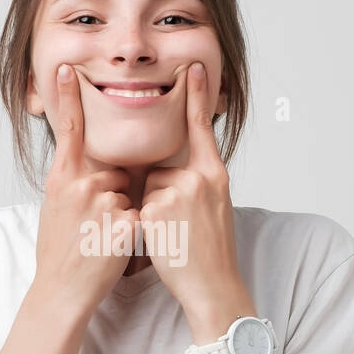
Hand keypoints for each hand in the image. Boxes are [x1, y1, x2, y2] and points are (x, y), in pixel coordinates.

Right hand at [32, 63, 140, 315]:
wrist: (61, 291)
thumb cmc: (58, 253)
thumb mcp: (55, 210)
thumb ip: (72, 184)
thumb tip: (89, 170)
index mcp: (62, 179)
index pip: (68, 131)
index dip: (68, 99)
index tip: (67, 69)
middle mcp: (81, 185)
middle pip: (116, 173)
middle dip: (115, 196)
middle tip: (93, 228)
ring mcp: (102, 204)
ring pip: (130, 197)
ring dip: (124, 217)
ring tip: (100, 242)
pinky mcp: (123, 224)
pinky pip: (140, 217)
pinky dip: (134, 234)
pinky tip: (112, 250)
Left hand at [140, 61, 251, 335]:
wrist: (215, 288)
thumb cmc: (211, 255)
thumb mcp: (215, 210)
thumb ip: (196, 185)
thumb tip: (170, 176)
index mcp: (215, 175)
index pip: (202, 128)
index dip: (198, 96)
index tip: (194, 66)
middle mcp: (200, 178)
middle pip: (159, 171)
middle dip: (159, 197)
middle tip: (182, 229)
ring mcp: (179, 193)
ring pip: (147, 191)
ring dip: (151, 214)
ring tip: (175, 238)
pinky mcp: (159, 210)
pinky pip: (138, 209)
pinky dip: (145, 228)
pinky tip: (165, 244)